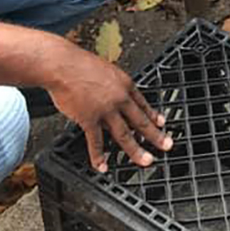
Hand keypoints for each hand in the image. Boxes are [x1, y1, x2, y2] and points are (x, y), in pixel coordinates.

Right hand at [45, 44, 172, 171]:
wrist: (63, 64)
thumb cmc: (79, 64)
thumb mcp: (105, 70)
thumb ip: (112, 85)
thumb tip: (114, 93)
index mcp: (124, 84)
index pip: (142, 103)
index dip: (153, 115)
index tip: (161, 123)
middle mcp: (119, 98)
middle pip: (141, 121)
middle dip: (156, 136)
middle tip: (166, 145)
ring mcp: (106, 110)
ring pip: (125, 135)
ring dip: (136, 151)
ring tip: (145, 161)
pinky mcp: (89, 119)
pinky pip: (96, 142)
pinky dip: (98, 157)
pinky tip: (102, 166)